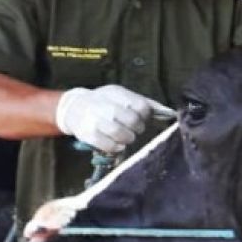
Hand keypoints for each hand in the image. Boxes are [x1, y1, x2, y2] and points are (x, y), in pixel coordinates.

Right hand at [55, 85, 173, 153]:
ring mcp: (96, 121)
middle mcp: (105, 106)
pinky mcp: (89, 135)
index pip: (141, 106)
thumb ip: (143, 102)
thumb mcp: (121, 95)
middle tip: (134, 129)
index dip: (145, 115)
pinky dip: (117, 147)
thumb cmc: (104, 102)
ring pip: (122, 134)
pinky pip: (109, 146)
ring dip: (128, 138)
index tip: (141, 118)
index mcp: (116, 94)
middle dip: (137, 128)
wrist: (74, 107)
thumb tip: (168, 112)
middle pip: (133, 121)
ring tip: (126, 136)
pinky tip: (117, 144)